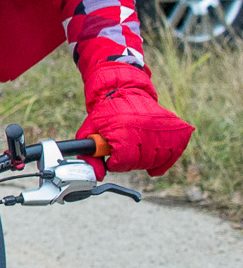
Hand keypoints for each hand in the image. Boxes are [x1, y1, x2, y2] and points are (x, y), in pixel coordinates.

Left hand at [78, 61, 192, 175]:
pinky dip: (164, 161)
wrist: (126, 92)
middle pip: (140, 163)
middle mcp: (147, 129)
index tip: (113, 157)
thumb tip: (98, 175)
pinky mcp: (177, 130)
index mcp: (124, 129)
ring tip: (136, 148)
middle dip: (129, 161)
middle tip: (124, 151)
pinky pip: (173, 155)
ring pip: (157, 161)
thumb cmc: (107, 112)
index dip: (116, 163)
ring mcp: (165, 129)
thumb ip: (89, 154)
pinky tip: (154, 157)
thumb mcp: (89, 129)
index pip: (124, 161)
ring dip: (145, 160)